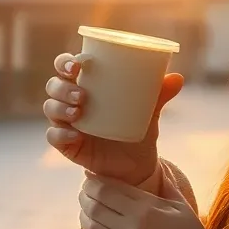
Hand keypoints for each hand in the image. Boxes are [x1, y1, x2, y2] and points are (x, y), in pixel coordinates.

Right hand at [44, 53, 183, 184]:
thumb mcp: (149, 112)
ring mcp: (67, 123)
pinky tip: (74, 134)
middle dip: (63, 86)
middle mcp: (72, 101)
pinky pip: (54, 137)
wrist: (136, 166)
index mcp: (88, 84)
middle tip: (82, 94)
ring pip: (50, 108)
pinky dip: (60, 134)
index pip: (66, 67)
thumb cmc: (137, 129)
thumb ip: (160, 94)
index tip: (78, 65)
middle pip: (54, 86)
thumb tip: (178, 78)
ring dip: (60, 107)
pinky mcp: (67, 145)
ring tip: (79, 112)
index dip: (65, 62)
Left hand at [78, 166, 217, 228]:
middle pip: (96, 205)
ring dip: (84, 214)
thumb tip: (160, 167)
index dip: (94, 181)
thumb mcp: (182, 207)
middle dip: (86, 194)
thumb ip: (168, 186)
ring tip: (85, 207)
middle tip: (85, 190)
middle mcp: (131, 226)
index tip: (90, 175)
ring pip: (92, 226)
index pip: (109, 189)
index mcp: (146, 208)